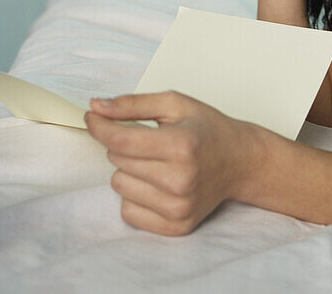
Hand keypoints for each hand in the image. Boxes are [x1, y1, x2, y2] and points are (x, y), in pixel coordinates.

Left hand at [84, 90, 261, 235]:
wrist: (240, 161)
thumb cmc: (206, 129)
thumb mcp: (174, 104)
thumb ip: (132, 104)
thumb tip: (96, 107)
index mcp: (181, 145)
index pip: (120, 140)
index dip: (100, 126)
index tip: (92, 116)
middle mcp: (180, 179)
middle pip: (117, 161)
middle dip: (125, 146)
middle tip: (150, 141)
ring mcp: (178, 207)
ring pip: (119, 187)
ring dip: (129, 172)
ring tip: (156, 163)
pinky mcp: (176, 227)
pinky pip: (128, 213)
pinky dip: (135, 196)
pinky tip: (157, 184)